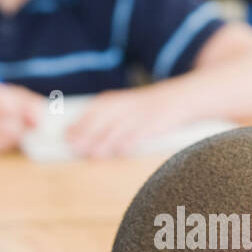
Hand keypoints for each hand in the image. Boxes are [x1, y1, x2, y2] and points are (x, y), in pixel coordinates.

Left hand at [66, 81, 194, 157]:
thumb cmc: (150, 110)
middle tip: (74, 148)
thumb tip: (80, 141)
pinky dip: (129, 142)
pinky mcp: (156, 123)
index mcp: (117, 101)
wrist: (184, 97)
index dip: (79, 124)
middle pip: (103, 120)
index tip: (66, 138)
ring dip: (105, 142)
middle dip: (87, 134)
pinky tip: (120, 152)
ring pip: (119, 128)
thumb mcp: (127, 109)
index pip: (93, 111)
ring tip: (92, 154)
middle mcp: (127, 105)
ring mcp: (142, 114)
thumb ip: (106, 123)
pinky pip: (141, 133)